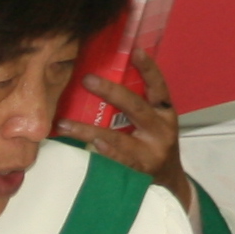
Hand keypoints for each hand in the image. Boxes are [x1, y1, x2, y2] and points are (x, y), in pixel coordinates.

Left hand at [71, 56, 196, 217]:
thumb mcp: (155, 122)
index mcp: (166, 113)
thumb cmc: (155, 144)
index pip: (159, 87)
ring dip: (88, 130)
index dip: (149, 69)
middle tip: (87, 79)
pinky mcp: (140, 172)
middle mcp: (161, 131)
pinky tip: (87, 146)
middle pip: (136, 108)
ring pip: (119, 139)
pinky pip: (118, 160)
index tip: (135, 51)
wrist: (170, 182)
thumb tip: (105, 78)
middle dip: (111, 92)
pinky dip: (103, 152)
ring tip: (64, 123)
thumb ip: (137, 104)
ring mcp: (151, 153)